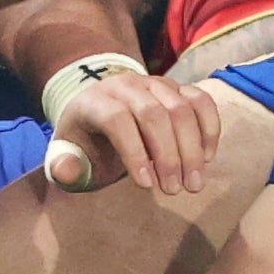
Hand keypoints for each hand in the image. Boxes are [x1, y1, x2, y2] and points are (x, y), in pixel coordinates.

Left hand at [47, 67, 222, 195]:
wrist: (101, 112)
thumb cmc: (86, 140)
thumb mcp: (68, 154)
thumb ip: (64, 165)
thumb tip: (67, 171)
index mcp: (94, 101)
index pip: (117, 119)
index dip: (133, 152)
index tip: (146, 186)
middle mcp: (126, 86)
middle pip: (154, 113)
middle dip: (168, 155)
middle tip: (175, 190)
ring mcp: (155, 83)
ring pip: (181, 108)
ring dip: (192, 148)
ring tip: (194, 184)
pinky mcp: (178, 88)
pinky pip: (202, 100)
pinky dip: (209, 128)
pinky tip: (207, 158)